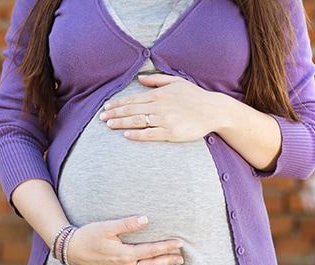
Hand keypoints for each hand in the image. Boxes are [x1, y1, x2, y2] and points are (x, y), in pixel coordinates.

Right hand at [66, 215, 183, 264]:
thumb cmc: (88, 235)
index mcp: (124, 253)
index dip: (166, 247)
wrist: (70, 249)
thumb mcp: (107, 227)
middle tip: (182, 259)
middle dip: (167, 261)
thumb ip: (127, 224)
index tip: (179, 243)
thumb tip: (145, 219)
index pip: (151, 250)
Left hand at [100, 73, 227, 141]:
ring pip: (137, 121)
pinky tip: (126, 135)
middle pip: (131, 110)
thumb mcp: (176, 82)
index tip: (106, 107)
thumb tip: (139, 78)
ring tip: (108, 124)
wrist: (213, 110)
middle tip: (101, 118)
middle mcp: (160, 106)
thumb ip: (157, 80)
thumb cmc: (195, 96)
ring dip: (121, 123)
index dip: (118, 104)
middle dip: (114, 113)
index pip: (133, 99)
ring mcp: (165, 120)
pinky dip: (137, 134)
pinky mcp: (171, 133)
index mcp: (159, 94)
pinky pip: (150, 134)